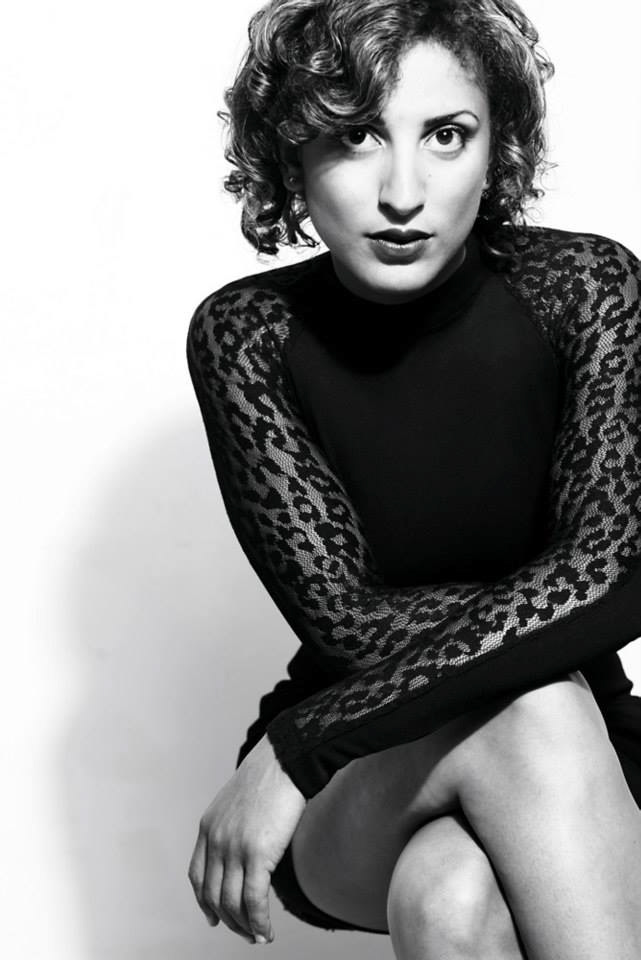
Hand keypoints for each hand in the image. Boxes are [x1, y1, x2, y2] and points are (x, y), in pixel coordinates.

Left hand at [188, 734, 305, 943]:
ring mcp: (234, 848)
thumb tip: (244, 851)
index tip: (214, 918)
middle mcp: (216, 840)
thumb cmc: (269, 776)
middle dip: (229, 920)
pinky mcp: (258, 855)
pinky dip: (259, 922)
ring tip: (258, 936)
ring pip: (233, 904)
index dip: (204, 902)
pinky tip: (267, 931)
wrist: (285, 760)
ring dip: (245, 927)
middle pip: (213, 895)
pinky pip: (254, 901)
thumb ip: (233, 827)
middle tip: (245, 933)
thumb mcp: (237, 802)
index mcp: (208, 827)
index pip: (197, 876)